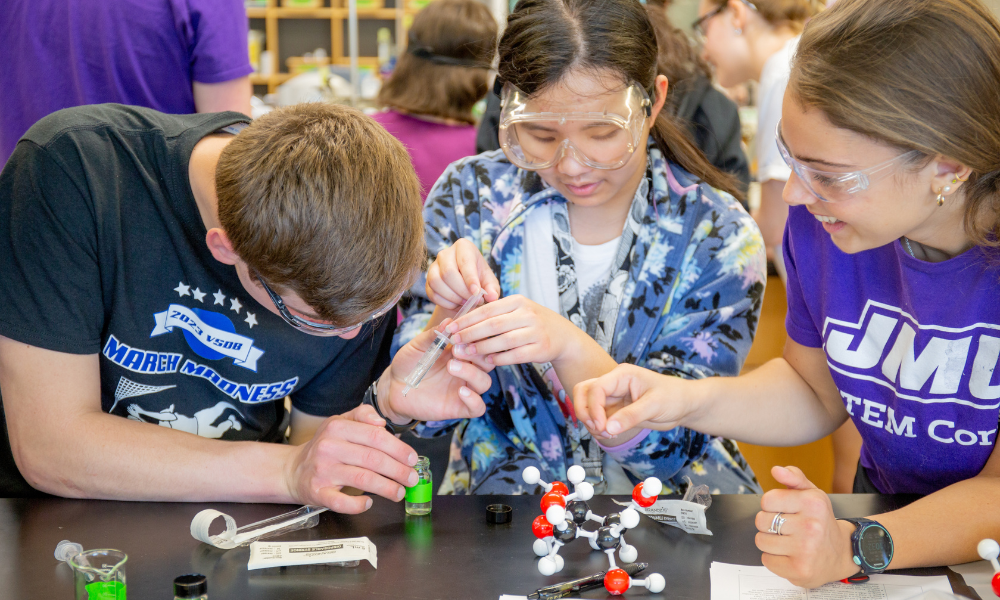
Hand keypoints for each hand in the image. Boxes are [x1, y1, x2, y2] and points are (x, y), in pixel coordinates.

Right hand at [284, 404, 419, 513]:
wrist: (293, 469)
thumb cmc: (325, 446)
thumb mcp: (340, 422)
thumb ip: (362, 415)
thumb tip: (381, 422)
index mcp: (337, 428)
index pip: (375, 436)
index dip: (398, 448)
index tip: (412, 458)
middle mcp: (329, 448)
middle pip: (373, 459)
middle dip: (398, 470)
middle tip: (412, 478)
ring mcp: (323, 471)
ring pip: (363, 479)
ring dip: (387, 488)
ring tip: (400, 492)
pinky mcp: (317, 492)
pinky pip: (342, 502)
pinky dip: (359, 504)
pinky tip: (369, 503)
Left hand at [382, 326, 494, 423]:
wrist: (394, 387)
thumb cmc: (408, 364)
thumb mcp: (418, 346)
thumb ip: (433, 335)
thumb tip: (449, 321)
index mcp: (460, 352)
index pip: (481, 344)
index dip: (476, 338)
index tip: (461, 333)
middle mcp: (466, 369)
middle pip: (488, 362)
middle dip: (477, 355)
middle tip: (456, 350)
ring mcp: (463, 388)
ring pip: (485, 382)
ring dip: (472, 373)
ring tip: (451, 367)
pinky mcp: (458, 407)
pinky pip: (478, 407)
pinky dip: (474, 400)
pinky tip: (460, 392)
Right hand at [426, 238, 500, 310]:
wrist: (465, 287)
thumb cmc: (479, 280)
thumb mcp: (489, 282)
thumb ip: (492, 289)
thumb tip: (492, 297)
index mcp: (464, 247)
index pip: (465, 262)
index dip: (470, 279)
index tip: (476, 293)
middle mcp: (445, 253)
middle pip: (448, 273)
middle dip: (461, 291)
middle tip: (473, 301)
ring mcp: (433, 266)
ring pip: (437, 283)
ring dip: (453, 298)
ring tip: (465, 302)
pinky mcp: (427, 281)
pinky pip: (432, 293)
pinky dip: (445, 303)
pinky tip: (456, 304)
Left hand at [446, 294, 581, 366]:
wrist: (563, 336)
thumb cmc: (532, 322)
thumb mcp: (517, 310)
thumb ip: (495, 313)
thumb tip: (463, 320)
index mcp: (517, 301)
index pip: (487, 309)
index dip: (467, 319)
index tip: (451, 327)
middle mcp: (528, 314)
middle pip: (493, 324)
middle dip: (470, 333)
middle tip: (453, 341)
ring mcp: (536, 332)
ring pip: (504, 341)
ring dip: (482, 348)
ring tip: (466, 353)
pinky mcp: (541, 349)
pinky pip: (516, 355)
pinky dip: (500, 358)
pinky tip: (488, 361)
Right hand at [572, 363, 696, 437]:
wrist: (683, 404)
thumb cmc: (673, 397)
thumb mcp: (654, 406)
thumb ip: (631, 416)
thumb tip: (608, 428)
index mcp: (622, 375)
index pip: (596, 388)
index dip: (594, 408)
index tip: (603, 427)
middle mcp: (613, 384)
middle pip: (583, 392)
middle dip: (585, 412)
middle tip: (599, 429)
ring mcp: (612, 397)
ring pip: (587, 406)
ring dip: (591, 422)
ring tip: (609, 434)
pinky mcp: (614, 410)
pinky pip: (597, 417)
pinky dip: (598, 428)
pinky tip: (611, 434)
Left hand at [755, 466, 859, 587]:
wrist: (843, 553)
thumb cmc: (822, 522)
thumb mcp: (813, 494)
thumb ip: (794, 478)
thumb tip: (776, 470)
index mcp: (812, 503)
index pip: (767, 500)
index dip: (771, 506)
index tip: (783, 510)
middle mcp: (810, 526)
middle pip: (761, 521)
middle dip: (769, 524)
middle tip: (787, 528)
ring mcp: (805, 549)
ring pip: (761, 541)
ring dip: (770, 542)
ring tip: (789, 542)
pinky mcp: (799, 569)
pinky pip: (766, 560)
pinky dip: (774, 559)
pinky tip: (790, 555)